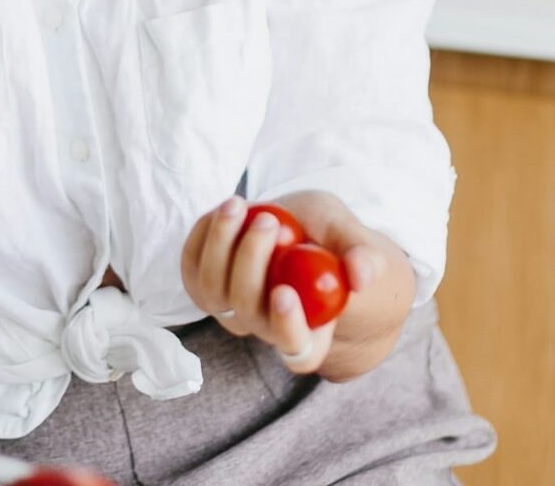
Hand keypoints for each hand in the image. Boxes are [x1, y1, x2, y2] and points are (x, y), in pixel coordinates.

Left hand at [180, 191, 397, 376]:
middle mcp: (267, 328)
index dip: (287, 328)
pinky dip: (200, 238)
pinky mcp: (207, 287)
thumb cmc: (337, 241)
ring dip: (220, 244)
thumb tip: (361, 275)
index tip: (284, 291)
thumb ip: (364, 256)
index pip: (297, 351)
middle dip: (251, 262)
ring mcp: (234, 310)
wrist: (307, 229)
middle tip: (270, 221)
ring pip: (212, 291)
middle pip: (247, 311)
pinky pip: (191, 270)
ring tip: (239, 204)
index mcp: (312, 332)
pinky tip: (224, 211)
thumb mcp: (356, 239)